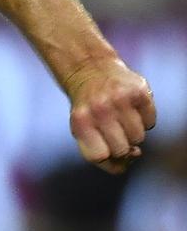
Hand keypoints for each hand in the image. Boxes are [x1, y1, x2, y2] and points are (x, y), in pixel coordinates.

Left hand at [65, 58, 155, 173]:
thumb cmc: (88, 108)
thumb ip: (100, 151)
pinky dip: (144, 121)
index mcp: (80, 122)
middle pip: (121, 150)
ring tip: (122, 120)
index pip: (98, 157)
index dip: (108, 160)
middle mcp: (99, 109)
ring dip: (133, 134)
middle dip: (121, 147)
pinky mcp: (139, 91)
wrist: (91, 70)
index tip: (108, 152)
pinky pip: (150, 123)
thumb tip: (133, 156)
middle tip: (115, 133)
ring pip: (138, 138)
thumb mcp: (81, 129)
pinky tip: (132, 109)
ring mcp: (120, 99)